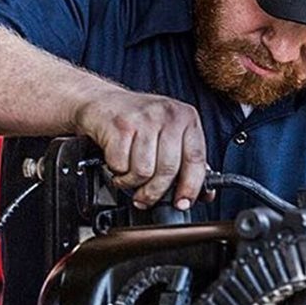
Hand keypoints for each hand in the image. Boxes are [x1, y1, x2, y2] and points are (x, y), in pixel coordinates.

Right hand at [73, 90, 208, 208]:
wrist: (101, 101)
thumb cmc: (138, 120)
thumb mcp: (169, 133)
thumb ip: (186, 160)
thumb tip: (204, 194)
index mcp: (187, 118)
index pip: (197, 159)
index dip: (191, 187)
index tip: (182, 203)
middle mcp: (168, 115)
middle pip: (168, 170)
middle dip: (155, 192)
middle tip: (145, 198)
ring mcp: (144, 119)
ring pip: (144, 171)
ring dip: (132, 183)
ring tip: (128, 177)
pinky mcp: (120, 126)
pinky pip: (121, 165)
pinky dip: (117, 173)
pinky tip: (118, 166)